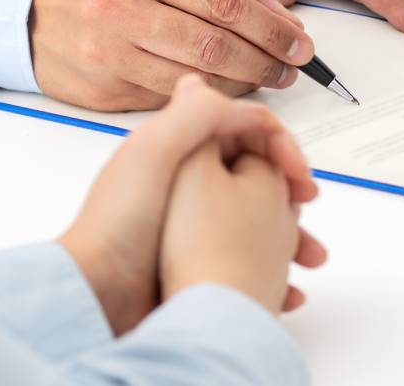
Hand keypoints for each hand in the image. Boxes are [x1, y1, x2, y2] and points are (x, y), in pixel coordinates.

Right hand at [31, 0, 313, 110]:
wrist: (19, 8)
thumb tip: (283, 2)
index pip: (224, 2)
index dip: (272, 28)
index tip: (299, 42)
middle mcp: (120, 6)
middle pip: (215, 45)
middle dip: (265, 61)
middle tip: (290, 67)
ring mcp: (108, 53)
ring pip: (195, 79)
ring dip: (240, 84)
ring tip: (263, 78)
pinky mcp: (103, 90)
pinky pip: (168, 99)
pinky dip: (202, 97)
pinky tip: (220, 87)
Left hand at [58, 75, 318, 334]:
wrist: (96, 296)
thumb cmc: (118, 225)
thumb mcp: (155, 151)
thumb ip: (198, 114)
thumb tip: (244, 107)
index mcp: (178, 147)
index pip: (244, 130)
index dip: (279, 145)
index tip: (298, 176)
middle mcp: (188, 181)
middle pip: (257, 172)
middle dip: (290, 191)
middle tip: (305, 210)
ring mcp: (192, 223)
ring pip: (259, 219)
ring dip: (290, 236)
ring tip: (307, 258)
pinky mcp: (196, 261)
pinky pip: (248, 261)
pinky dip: (272, 271)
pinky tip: (285, 287)